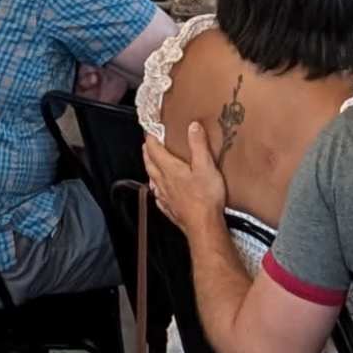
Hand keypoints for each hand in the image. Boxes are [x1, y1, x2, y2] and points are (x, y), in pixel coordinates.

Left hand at [138, 112, 227, 241]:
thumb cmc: (205, 197)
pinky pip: (159, 197)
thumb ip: (198, 145)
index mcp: (171, 170)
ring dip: (150, 169)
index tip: (150, 131)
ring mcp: (166, 197)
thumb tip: (192, 127)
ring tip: (150, 165)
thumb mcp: (206, 166)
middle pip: (150, 164)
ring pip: (153, 180)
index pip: (155, 150)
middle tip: (146, 145)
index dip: (151, 139)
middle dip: (147, 153)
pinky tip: (159, 192)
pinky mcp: (170, 209)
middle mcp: (164, 182)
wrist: (204, 225)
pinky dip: (157, 190)